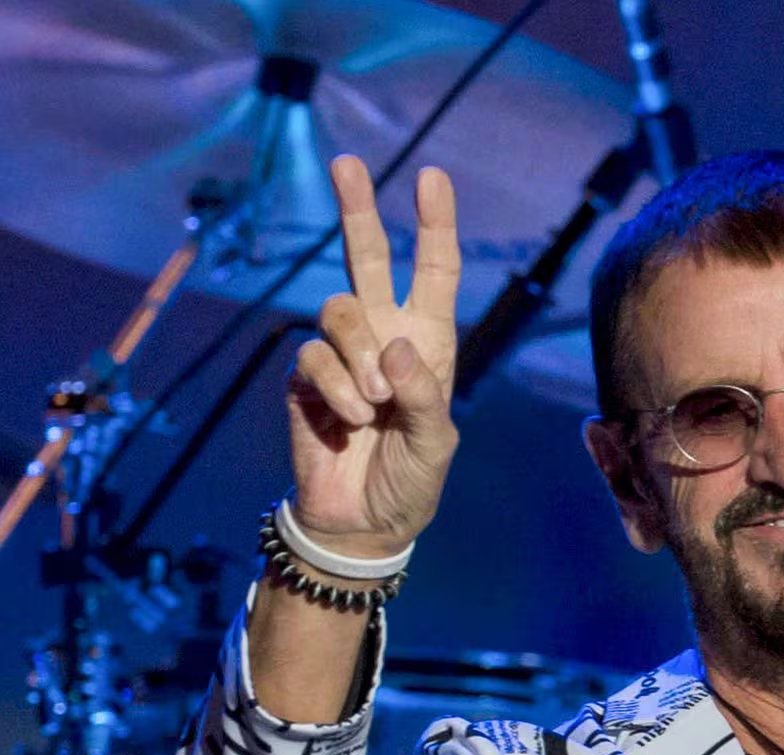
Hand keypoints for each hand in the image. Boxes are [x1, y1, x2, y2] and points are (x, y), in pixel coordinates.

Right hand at [287, 157, 461, 557]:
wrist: (361, 521)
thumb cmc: (411, 479)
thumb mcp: (436, 442)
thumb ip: (424, 394)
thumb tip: (396, 345)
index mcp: (428, 343)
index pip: (433, 273)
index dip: (433, 225)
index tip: (432, 176)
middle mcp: (384, 335)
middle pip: (366, 258)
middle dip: (357, 209)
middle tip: (347, 163)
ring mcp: (342, 354)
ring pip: (337, 310)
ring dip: (359, 358)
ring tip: (375, 407)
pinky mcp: (305, 377)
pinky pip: (313, 357)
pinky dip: (336, 390)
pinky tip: (349, 423)